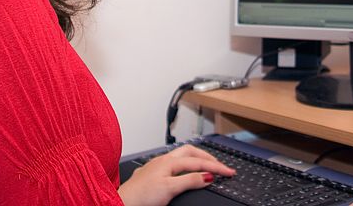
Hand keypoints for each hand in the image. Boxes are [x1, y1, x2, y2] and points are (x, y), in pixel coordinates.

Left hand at [117, 145, 235, 205]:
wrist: (123, 204)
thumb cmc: (141, 197)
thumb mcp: (170, 189)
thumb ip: (190, 180)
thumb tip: (208, 175)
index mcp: (169, 161)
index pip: (198, 161)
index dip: (216, 166)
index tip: (230, 171)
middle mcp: (162, 160)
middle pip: (190, 152)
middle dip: (207, 156)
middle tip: (220, 165)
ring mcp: (156, 166)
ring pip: (180, 156)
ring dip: (195, 158)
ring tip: (206, 164)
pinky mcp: (151, 175)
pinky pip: (172, 164)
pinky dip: (184, 166)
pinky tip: (183, 172)